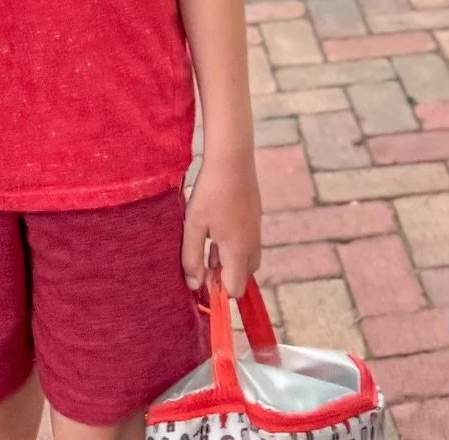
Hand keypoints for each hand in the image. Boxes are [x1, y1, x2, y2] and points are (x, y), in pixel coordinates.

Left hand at [182, 151, 260, 296]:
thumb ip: (192, 259)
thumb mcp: (194, 226)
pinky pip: (247, 241)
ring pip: (246, 258)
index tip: (201, 281)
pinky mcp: (255, 215)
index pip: (235, 289)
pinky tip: (216, 228)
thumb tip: (194, 285)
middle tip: (203, 263)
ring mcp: (256, 228)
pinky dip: (234, 245)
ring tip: (207, 244)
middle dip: (225, 277)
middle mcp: (252, 243)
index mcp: (238, 250)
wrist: (232, 156)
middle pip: (244, 276)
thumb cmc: (210, 192)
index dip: (218, 292)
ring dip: (228, 260)